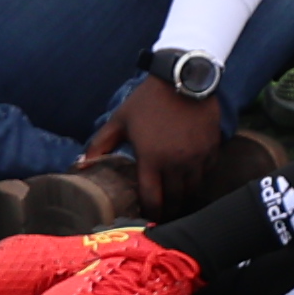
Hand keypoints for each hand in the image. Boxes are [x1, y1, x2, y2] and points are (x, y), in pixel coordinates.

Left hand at [89, 78, 231, 210]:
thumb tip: (80, 163)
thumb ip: (100, 144)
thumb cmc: (148, 100)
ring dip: (184, 195)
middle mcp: (176, 163)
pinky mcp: (212, 147)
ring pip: (193, 189)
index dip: (150, 213)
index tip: (147, 217)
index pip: (152, 200)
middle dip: (168, 209)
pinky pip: (207, 171)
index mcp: (151, 159)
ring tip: (177, 197)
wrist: (183, 77)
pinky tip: (191, 175)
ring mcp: (197, 156)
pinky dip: (199, 176)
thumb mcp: (120, 119)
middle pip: (175, 200)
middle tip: (163, 213)